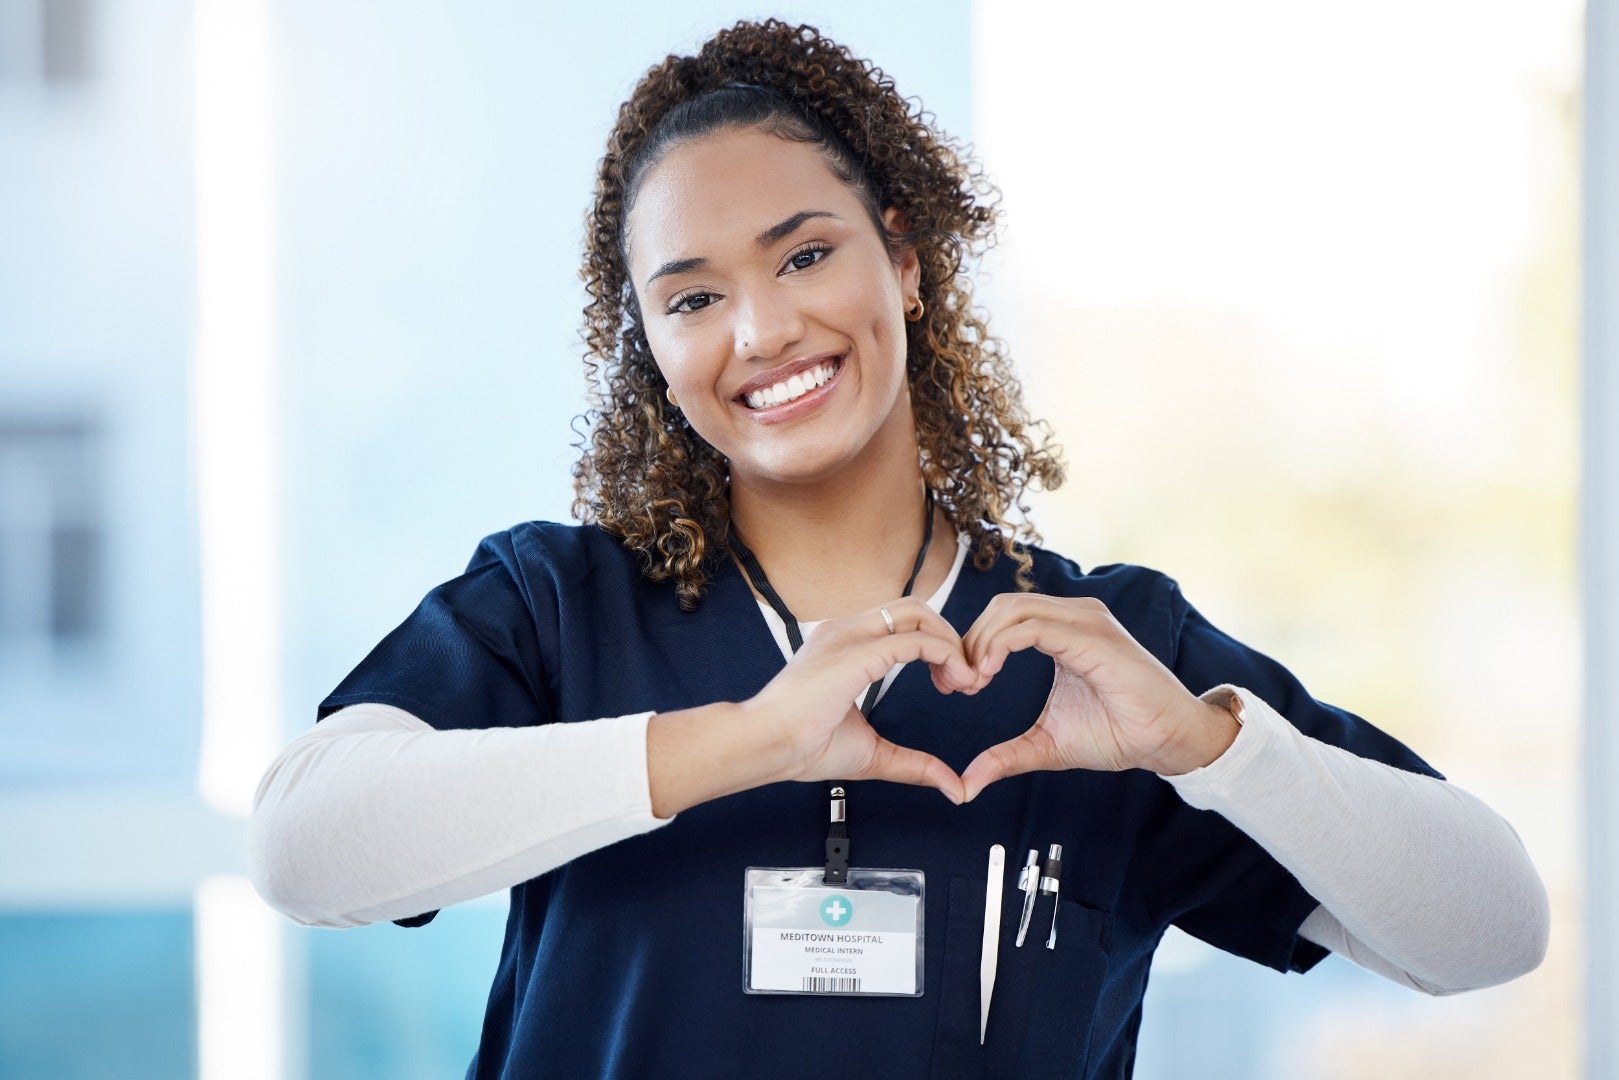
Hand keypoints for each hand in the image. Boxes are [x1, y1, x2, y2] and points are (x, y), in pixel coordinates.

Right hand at [743, 596, 978, 802]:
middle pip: (915, 608)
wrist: (767, 745)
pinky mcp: (859, 651)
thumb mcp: (873, 754)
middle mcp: (848, 630)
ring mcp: (851, 635)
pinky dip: (944, 654)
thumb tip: (954, 788)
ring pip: (918, 612)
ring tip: (962, 679)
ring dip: (950, 642)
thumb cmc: (803, 747)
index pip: (902, 623)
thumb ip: (914, 764)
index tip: (948, 683)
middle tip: (963, 679)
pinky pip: (915, 639)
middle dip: (949, 637)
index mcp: (845, 645)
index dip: (935, 646)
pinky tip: (954, 680)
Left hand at [957, 594, 1237, 800]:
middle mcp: (1073, 616)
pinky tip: (989, 673)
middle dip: (968, 642)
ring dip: (981, 644)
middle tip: (956, 684)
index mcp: (1063, 630)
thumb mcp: (1047, 746)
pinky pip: (1032, 627)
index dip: (970, 645)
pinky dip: (1000, 646)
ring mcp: (1084, 621)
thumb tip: (966, 785)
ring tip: (973, 682)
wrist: (1168, 741)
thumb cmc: (1119, 734)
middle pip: (1001, 607)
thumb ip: (1006, 756)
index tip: (956, 685)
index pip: (1002, 617)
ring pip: (1012, 610)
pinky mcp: (1092, 636)